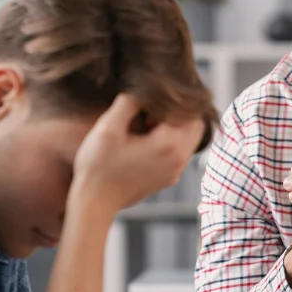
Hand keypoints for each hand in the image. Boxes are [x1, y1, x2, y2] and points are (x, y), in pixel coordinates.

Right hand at [70, 94, 205, 217]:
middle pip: (196, 124)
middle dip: (178, 113)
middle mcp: (178, 160)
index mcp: (168, 145)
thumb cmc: (97, 166)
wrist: (94, 202)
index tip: (148, 103)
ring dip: (175, 128)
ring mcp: (175, 172)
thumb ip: (128, 102)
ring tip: (146, 127)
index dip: (170, 101)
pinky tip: (145, 143)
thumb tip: (142, 89)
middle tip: (149, 114)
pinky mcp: (169, 179)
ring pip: (191, 139)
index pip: (188, 110)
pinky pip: (181, 153)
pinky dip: (170, 142)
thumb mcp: (107, 128)